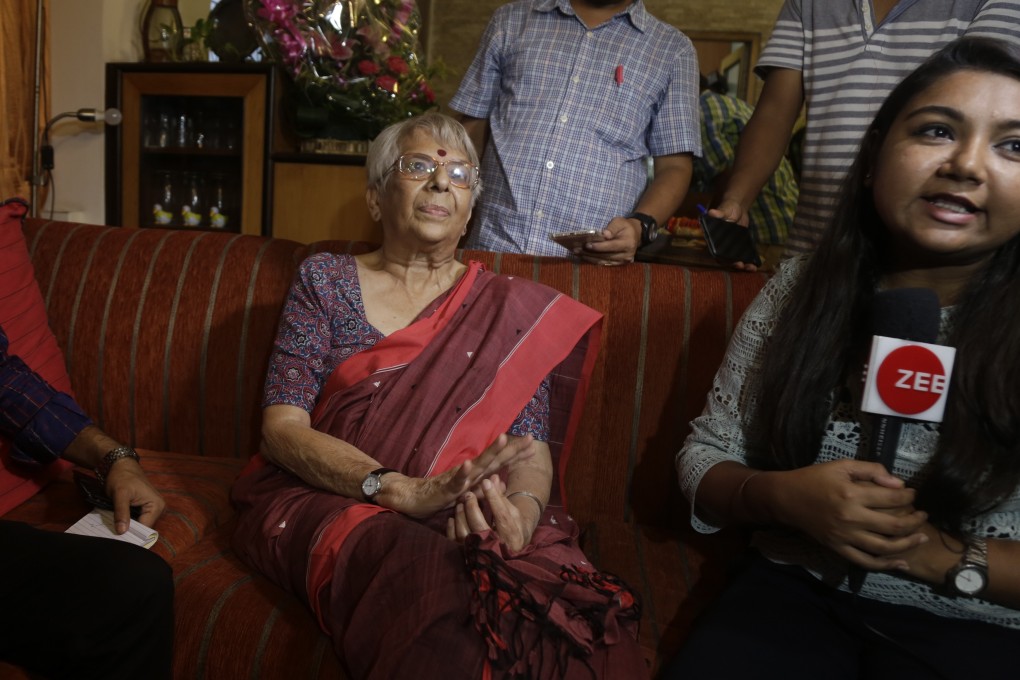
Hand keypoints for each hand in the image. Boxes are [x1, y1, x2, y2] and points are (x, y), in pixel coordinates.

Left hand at [104, 459, 164, 531]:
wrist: (121, 466)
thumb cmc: (122, 477)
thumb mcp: (120, 494)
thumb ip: (121, 513)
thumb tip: (122, 532)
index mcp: (156, 505)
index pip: (145, 528)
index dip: (132, 534)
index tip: (118, 540)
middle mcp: (158, 509)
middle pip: (143, 528)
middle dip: (129, 531)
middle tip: (113, 536)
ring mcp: (152, 509)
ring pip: (139, 525)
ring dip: (127, 527)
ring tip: (114, 530)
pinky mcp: (145, 509)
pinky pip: (137, 520)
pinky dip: (127, 522)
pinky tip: (118, 524)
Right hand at [387, 434, 536, 518]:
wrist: (416, 499)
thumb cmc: (443, 495)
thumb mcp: (469, 494)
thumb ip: (485, 489)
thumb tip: (501, 483)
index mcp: (477, 475)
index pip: (500, 463)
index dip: (516, 454)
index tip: (533, 447)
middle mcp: (471, 472)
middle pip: (495, 459)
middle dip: (512, 448)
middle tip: (531, 438)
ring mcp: (460, 478)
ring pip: (478, 464)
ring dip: (490, 451)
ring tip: (503, 438)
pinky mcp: (447, 487)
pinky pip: (456, 480)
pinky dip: (462, 472)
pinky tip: (468, 465)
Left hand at [446, 475, 539, 551]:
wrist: (509, 553)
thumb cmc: (512, 528)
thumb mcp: (512, 513)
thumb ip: (502, 496)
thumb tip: (494, 477)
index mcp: (511, 534)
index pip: (501, 515)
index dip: (493, 497)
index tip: (485, 482)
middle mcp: (496, 545)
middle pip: (480, 526)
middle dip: (472, 508)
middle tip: (468, 494)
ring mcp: (481, 551)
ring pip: (465, 535)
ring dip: (461, 516)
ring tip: (460, 504)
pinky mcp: (468, 555)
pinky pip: (456, 542)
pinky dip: (452, 529)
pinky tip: (452, 518)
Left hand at [579, 216, 640, 264]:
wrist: (635, 235)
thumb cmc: (625, 227)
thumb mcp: (619, 222)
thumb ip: (612, 228)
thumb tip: (604, 234)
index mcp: (628, 243)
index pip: (611, 246)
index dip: (599, 247)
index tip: (587, 245)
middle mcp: (626, 255)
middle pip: (606, 256)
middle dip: (590, 253)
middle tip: (577, 249)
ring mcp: (622, 261)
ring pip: (603, 261)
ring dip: (589, 258)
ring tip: (578, 253)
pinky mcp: (618, 264)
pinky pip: (604, 264)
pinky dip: (594, 261)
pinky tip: (584, 257)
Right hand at [706, 202, 757, 271]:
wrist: (738, 208)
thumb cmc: (728, 207)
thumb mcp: (725, 209)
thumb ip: (719, 212)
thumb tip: (712, 212)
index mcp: (713, 238)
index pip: (715, 251)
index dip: (721, 258)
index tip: (729, 260)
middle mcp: (720, 245)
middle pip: (725, 258)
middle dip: (733, 263)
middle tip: (741, 265)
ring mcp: (730, 247)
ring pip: (734, 259)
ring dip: (742, 266)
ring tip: (751, 268)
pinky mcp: (738, 247)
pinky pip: (742, 256)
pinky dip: (748, 261)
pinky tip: (755, 265)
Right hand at [769, 460, 928, 570]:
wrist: (786, 498)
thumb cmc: (814, 478)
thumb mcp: (841, 466)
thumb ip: (870, 470)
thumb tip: (898, 484)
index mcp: (852, 494)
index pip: (892, 499)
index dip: (909, 496)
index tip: (913, 494)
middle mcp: (851, 518)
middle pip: (894, 525)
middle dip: (915, 520)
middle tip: (923, 515)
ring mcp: (845, 537)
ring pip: (885, 547)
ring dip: (909, 543)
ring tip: (922, 537)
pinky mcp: (839, 548)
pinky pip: (866, 562)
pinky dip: (886, 564)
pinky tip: (902, 562)